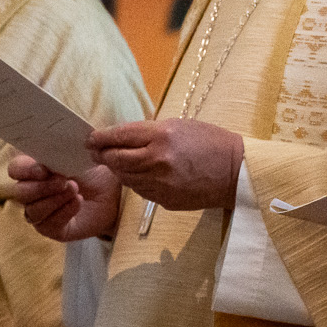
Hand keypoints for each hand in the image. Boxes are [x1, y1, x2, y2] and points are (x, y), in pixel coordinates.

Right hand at [8, 155, 122, 241]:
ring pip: (33, 211)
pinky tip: (78, 202)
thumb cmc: (90, 171)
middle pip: (20, 193)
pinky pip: (48, 224)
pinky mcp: (52, 229)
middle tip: (64, 180)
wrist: (111, 192)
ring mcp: (40, 212)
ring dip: (54, 199)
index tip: (43, 169)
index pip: (15, 170)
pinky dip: (64, 211)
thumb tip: (45, 146)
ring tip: (75, 190)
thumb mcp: (74, 156)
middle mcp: (31, 193)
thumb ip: (56, 152)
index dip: (25, 170)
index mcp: (32, 170)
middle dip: (42, 187)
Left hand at [87, 119, 243, 210]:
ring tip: (115, 162)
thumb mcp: (178, 126)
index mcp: (161, 136)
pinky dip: (135, 181)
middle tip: (95, 151)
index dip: (100, 138)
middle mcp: (157, 160)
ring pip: (125, 177)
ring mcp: (160, 184)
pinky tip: (139, 174)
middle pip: (115, 159)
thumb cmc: (209, 142)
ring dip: (117, 169)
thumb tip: (119, 137)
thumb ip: (148, 132)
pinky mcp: (164, 201)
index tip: (91, 138)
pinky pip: (140, 190)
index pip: (118, 136)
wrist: (235, 172)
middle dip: (102, 155)